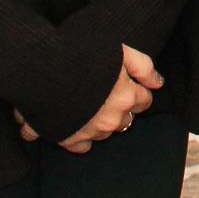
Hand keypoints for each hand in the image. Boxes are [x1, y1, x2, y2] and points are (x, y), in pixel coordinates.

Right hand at [33, 45, 162, 152]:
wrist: (40, 69)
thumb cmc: (81, 55)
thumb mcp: (120, 51)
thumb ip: (143, 67)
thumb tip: (158, 84)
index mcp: (125, 97)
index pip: (144, 101)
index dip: (136, 91)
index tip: (125, 85)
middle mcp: (111, 119)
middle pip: (125, 119)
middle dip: (119, 108)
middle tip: (105, 94)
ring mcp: (90, 132)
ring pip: (105, 133)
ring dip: (101, 122)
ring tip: (88, 105)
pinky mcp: (68, 140)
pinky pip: (82, 146)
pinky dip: (80, 136)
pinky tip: (73, 120)